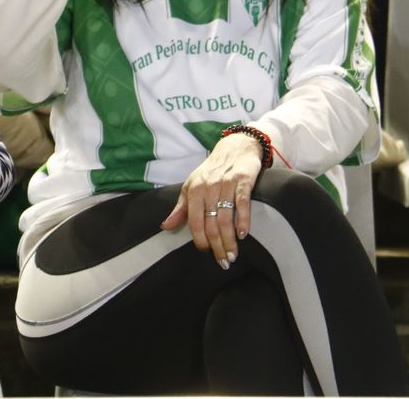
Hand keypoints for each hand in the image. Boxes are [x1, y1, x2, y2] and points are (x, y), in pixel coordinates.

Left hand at [160, 132, 262, 267]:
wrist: (236, 146)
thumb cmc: (212, 170)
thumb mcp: (192, 186)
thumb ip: (180, 208)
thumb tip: (164, 227)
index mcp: (194, 190)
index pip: (194, 221)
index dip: (199, 240)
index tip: (205, 252)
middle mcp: (209, 187)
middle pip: (211, 224)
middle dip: (217, 246)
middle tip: (223, 262)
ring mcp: (227, 184)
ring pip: (226, 218)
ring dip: (230, 240)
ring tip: (233, 256)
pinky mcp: (244, 181)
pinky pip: (242, 204)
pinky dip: (243, 221)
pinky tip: (243, 235)